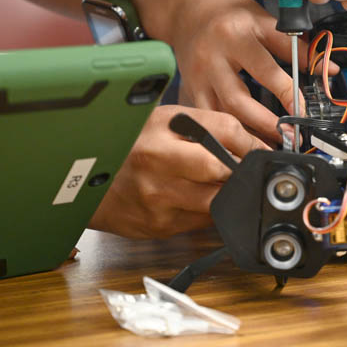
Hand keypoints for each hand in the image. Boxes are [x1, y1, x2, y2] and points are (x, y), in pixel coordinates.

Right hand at [88, 105, 267, 237]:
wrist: (84, 184)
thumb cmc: (128, 145)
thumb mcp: (163, 119)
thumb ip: (206, 126)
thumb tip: (251, 140)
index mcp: (161, 133)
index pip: (226, 133)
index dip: (251, 142)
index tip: (262, 148)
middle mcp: (158, 168)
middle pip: (225, 172)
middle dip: (240, 171)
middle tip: (243, 169)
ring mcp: (159, 202)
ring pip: (218, 201)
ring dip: (226, 193)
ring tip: (214, 181)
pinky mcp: (160, 227)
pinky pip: (200, 221)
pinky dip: (206, 209)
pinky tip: (193, 197)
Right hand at [170, 0, 338, 142]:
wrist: (188, 9)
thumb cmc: (229, 13)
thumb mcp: (264, 20)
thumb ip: (295, 47)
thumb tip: (328, 69)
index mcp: (234, 36)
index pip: (265, 70)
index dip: (287, 93)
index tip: (302, 111)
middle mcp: (211, 58)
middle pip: (237, 100)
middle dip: (265, 124)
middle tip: (289, 135)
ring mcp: (196, 77)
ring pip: (220, 114)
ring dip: (246, 134)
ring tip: (271, 144)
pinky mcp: (188, 89)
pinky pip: (208, 118)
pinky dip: (227, 132)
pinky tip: (244, 140)